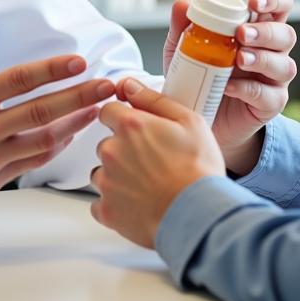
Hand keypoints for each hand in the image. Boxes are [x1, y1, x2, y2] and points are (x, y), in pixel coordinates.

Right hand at [0, 2, 113, 220]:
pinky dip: (52, 150)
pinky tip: (69, 135)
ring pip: (41, 143)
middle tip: (108, 86)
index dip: (52, 69)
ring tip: (98, 109)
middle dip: (79, 97)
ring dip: (74, 124)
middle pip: (40, 112)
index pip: (18, 80)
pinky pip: (29, 166)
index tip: (80, 60)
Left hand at [91, 79, 224, 247]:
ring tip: (147, 186)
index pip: (108, 111)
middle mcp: (112, 151)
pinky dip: (115, 204)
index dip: (122, 119)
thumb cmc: (198, 170)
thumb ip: (153, 99)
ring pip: (102, 174)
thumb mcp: (189, 121)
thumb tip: (129, 85)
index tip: (136, 130)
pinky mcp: (106, 211)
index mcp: (131, 125)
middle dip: (122, 150)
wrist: (199, 215)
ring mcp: (107, 182)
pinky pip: (100, 204)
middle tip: (151, 162)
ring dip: (117, 177)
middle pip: (106, 144)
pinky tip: (138, 204)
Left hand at [162, 0, 296, 176]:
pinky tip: (230, 87)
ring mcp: (274, 79)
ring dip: (262, 59)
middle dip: (265, 32)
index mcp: (257, 29)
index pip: (279, 6)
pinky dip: (250, 89)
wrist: (201, 117)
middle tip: (241, 34)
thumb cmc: (199, 75)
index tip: (253, 2)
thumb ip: (183, 27)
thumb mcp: (185, 49)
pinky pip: (269, 95)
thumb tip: (181, 4)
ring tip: (239, 59)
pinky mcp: (271, 104)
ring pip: (285, 65)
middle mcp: (272, 52)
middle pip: (286, 34)